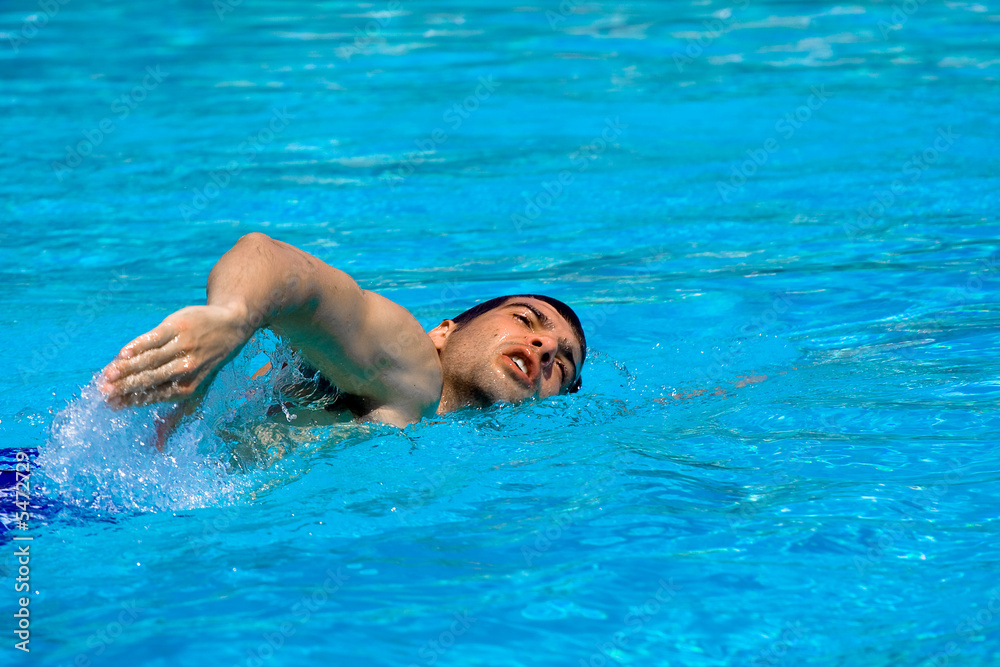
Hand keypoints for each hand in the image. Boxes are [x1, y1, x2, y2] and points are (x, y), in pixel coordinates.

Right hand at [100, 304, 249, 408]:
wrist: (230, 325)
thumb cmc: (204, 358)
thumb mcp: (196, 383)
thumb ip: (170, 402)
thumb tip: (149, 433)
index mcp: (189, 386)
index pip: (154, 395)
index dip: (131, 399)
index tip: (110, 404)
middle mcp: (186, 368)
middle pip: (150, 379)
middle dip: (125, 387)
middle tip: (103, 393)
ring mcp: (182, 346)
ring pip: (149, 360)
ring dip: (126, 368)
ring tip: (107, 375)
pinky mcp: (177, 327)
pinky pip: (152, 339)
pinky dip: (137, 347)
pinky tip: (122, 354)